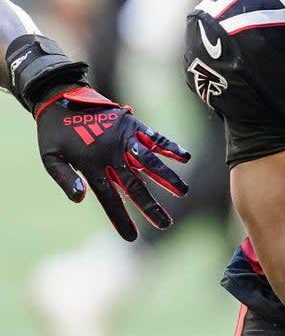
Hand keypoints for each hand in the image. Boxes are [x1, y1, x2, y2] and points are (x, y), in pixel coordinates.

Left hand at [35, 86, 190, 240]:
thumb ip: (65, 178)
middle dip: (151, 206)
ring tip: (183, 191)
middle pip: (136, 184)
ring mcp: (125, 138)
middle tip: (166, 223)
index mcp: (92, 165)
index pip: (110, 198)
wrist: (61, 97)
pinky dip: (169, 146)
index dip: (121, 218)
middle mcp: (112, 153)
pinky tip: (184, 157)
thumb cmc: (54, 132)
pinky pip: (154, 137)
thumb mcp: (49, 158)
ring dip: (167, 177)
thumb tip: (80, 200)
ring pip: (150, 161)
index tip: (132, 237)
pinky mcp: (132, 124)